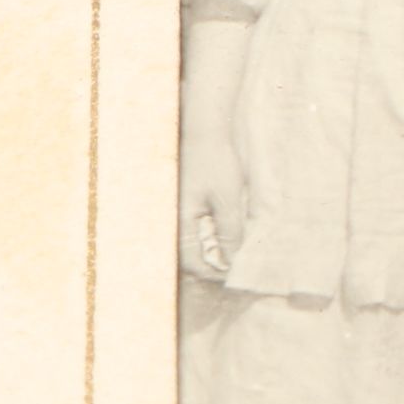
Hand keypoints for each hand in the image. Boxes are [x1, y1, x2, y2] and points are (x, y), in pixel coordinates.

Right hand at [178, 135, 245, 280]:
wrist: (205, 129)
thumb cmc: (215, 160)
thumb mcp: (228, 198)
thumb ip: (229, 231)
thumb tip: (229, 261)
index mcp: (179, 220)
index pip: (191, 262)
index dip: (212, 272)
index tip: (232, 274)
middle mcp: (171, 218)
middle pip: (187, 255)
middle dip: (209, 263)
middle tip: (233, 265)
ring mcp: (173, 210)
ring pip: (187, 243)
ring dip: (207, 249)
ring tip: (230, 249)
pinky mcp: (180, 203)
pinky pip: (188, 228)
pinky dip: (204, 234)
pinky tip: (220, 229)